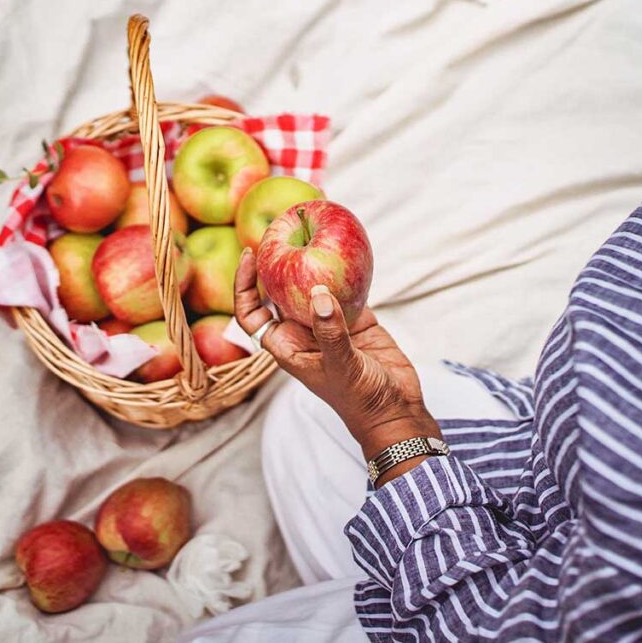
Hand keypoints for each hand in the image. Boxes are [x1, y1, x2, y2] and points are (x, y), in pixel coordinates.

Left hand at [234, 249, 440, 473]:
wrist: (396, 411)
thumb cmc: (361, 401)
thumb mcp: (342, 368)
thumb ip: (330, 333)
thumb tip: (320, 293)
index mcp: (288, 347)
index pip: (252, 314)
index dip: (245, 286)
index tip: (250, 255)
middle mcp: (304, 332)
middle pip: (279, 293)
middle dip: (277, 264)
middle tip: (282, 231)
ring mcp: (330, 324)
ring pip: (312, 287)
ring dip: (311, 263)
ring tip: (310, 231)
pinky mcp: (357, 319)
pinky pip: (345, 289)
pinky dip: (345, 271)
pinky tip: (348, 250)